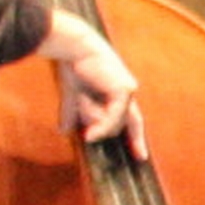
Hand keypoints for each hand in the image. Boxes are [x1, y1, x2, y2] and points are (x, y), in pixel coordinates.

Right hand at [38, 9, 136, 141]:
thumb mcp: (72, 96)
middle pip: (122, 125)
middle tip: (120, 140)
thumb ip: (71, 113)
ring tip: (81, 97)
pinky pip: (112, 118)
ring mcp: (128, 91)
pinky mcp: (124, 90)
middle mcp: (128, 92)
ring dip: (91, 117)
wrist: (75, 48)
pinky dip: (100, 126)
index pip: (132, 120)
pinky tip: (90, 136)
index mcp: (119, 93)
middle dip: (116, 132)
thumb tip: (63, 131)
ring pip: (112, 123)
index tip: (140, 156)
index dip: (136, 138)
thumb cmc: (74, 66)